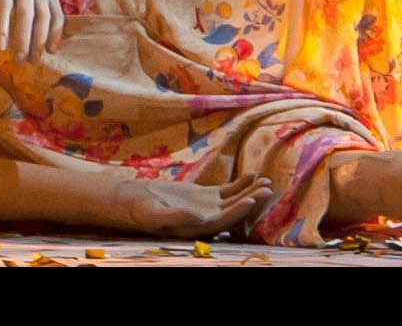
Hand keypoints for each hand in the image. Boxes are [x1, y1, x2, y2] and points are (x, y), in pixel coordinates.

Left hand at [0, 0, 63, 61]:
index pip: (4, 4)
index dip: (2, 27)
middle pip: (26, 14)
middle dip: (23, 40)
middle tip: (19, 62)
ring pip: (44, 17)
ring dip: (40, 41)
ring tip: (33, 61)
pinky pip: (58, 16)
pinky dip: (56, 34)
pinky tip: (51, 50)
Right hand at [107, 169, 266, 241]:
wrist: (134, 203)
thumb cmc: (141, 212)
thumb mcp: (156, 215)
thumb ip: (177, 217)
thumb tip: (199, 216)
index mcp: (199, 227)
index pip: (224, 220)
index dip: (238, 211)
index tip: (250, 199)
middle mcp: (210, 220)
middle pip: (236, 210)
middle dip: (252, 200)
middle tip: (268, 189)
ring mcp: (209, 207)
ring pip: (235, 199)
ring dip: (251, 190)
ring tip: (267, 181)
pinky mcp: (206, 196)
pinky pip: (228, 190)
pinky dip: (240, 183)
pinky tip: (252, 174)